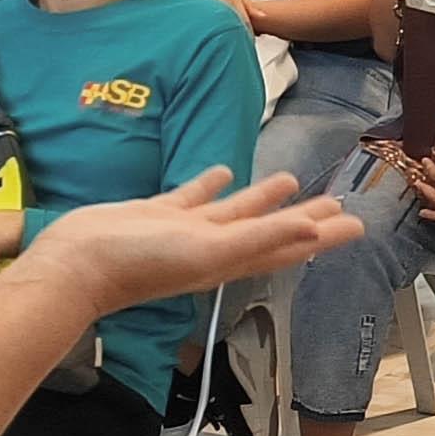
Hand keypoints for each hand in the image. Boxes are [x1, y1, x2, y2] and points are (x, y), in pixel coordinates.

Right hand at [28, 168, 348, 309]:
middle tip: (336, 202)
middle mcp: (215, 247)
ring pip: (235, 211)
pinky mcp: (159, 213)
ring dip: (263, 198)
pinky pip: (195, 196)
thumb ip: (261, 238)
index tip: (357, 224)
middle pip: (272, 229)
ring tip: (289, 180)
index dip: (324, 236)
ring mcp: (187, 231)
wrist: (77, 264)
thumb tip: (314, 233)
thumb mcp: (210, 250)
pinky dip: (212, 185)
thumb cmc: (142, 263)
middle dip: (304, 218)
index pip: (290, 246)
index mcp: (232, 258)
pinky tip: (224, 171)